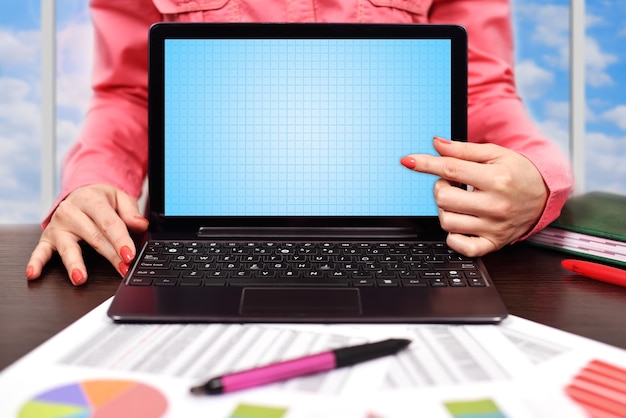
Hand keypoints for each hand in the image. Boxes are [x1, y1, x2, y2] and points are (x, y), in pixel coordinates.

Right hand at [26, 184, 148, 284]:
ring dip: (74, 263)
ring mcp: (58, 225)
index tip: (129, 255)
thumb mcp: (120, 198)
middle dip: (110, 256)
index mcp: (91, 199)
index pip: (108, 222)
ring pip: (68, 247)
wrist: (81, 193)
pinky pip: (40, 251)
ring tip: (80, 278)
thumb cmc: (101, 200)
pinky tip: (33, 273)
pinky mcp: (47, 237)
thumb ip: (131, 211)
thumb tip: (141, 224)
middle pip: (93, 237)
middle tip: (122, 269)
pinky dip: (36, 262)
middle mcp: (71, 211)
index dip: (120, 240)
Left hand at [401, 137, 547, 256]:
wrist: (544, 196)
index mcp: (497, 179)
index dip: (426, 164)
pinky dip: (453, 236)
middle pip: (444, 199)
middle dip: (439, 188)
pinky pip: (461, 247)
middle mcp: (496, 205)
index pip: (451, 170)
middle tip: (449, 183)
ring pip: (447, 222)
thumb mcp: (495, 153)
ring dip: (444, 210)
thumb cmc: (518, 172)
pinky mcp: (493, 243)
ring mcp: (494, 227)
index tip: (409, 161)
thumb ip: (463, 150)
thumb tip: (436, 144)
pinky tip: (459, 222)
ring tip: (456, 201)